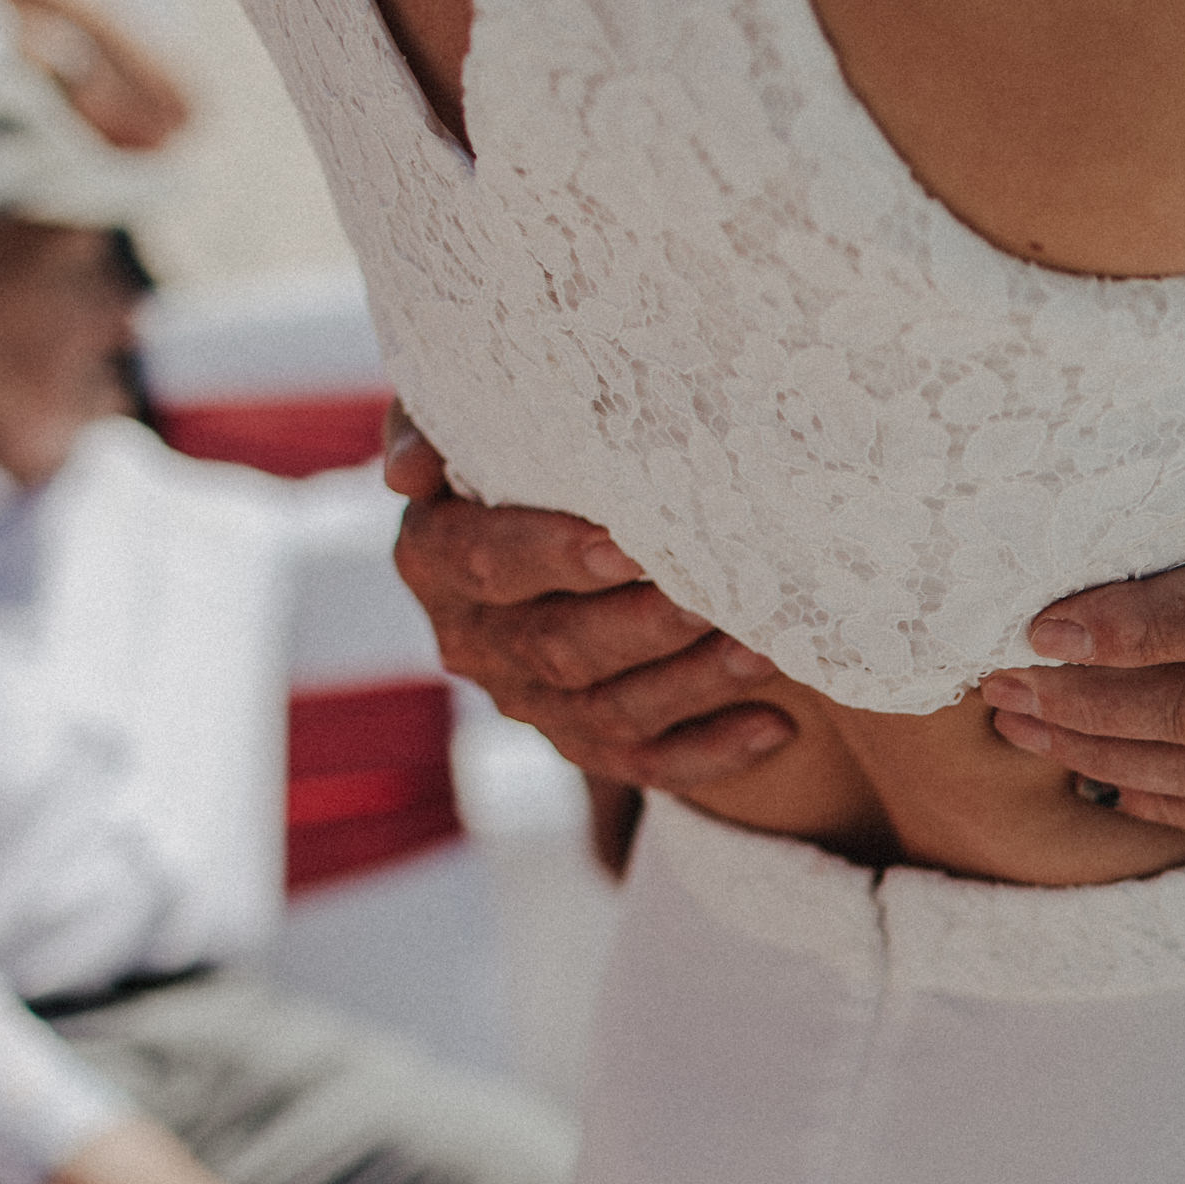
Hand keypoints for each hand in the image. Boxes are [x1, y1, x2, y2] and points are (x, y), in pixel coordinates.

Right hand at [385, 405, 799, 794]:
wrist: (560, 527)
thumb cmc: (526, 450)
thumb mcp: (475, 418)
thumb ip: (443, 423)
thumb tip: (407, 472)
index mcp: (435, 557)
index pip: (488, 561)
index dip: (556, 556)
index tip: (629, 543)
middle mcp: (473, 641)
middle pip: (558, 646)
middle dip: (645, 624)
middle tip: (720, 594)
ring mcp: (528, 703)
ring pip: (610, 711)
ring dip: (695, 684)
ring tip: (768, 649)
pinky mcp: (583, 747)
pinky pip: (646, 765)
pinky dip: (714, 753)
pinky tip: (778, 726)